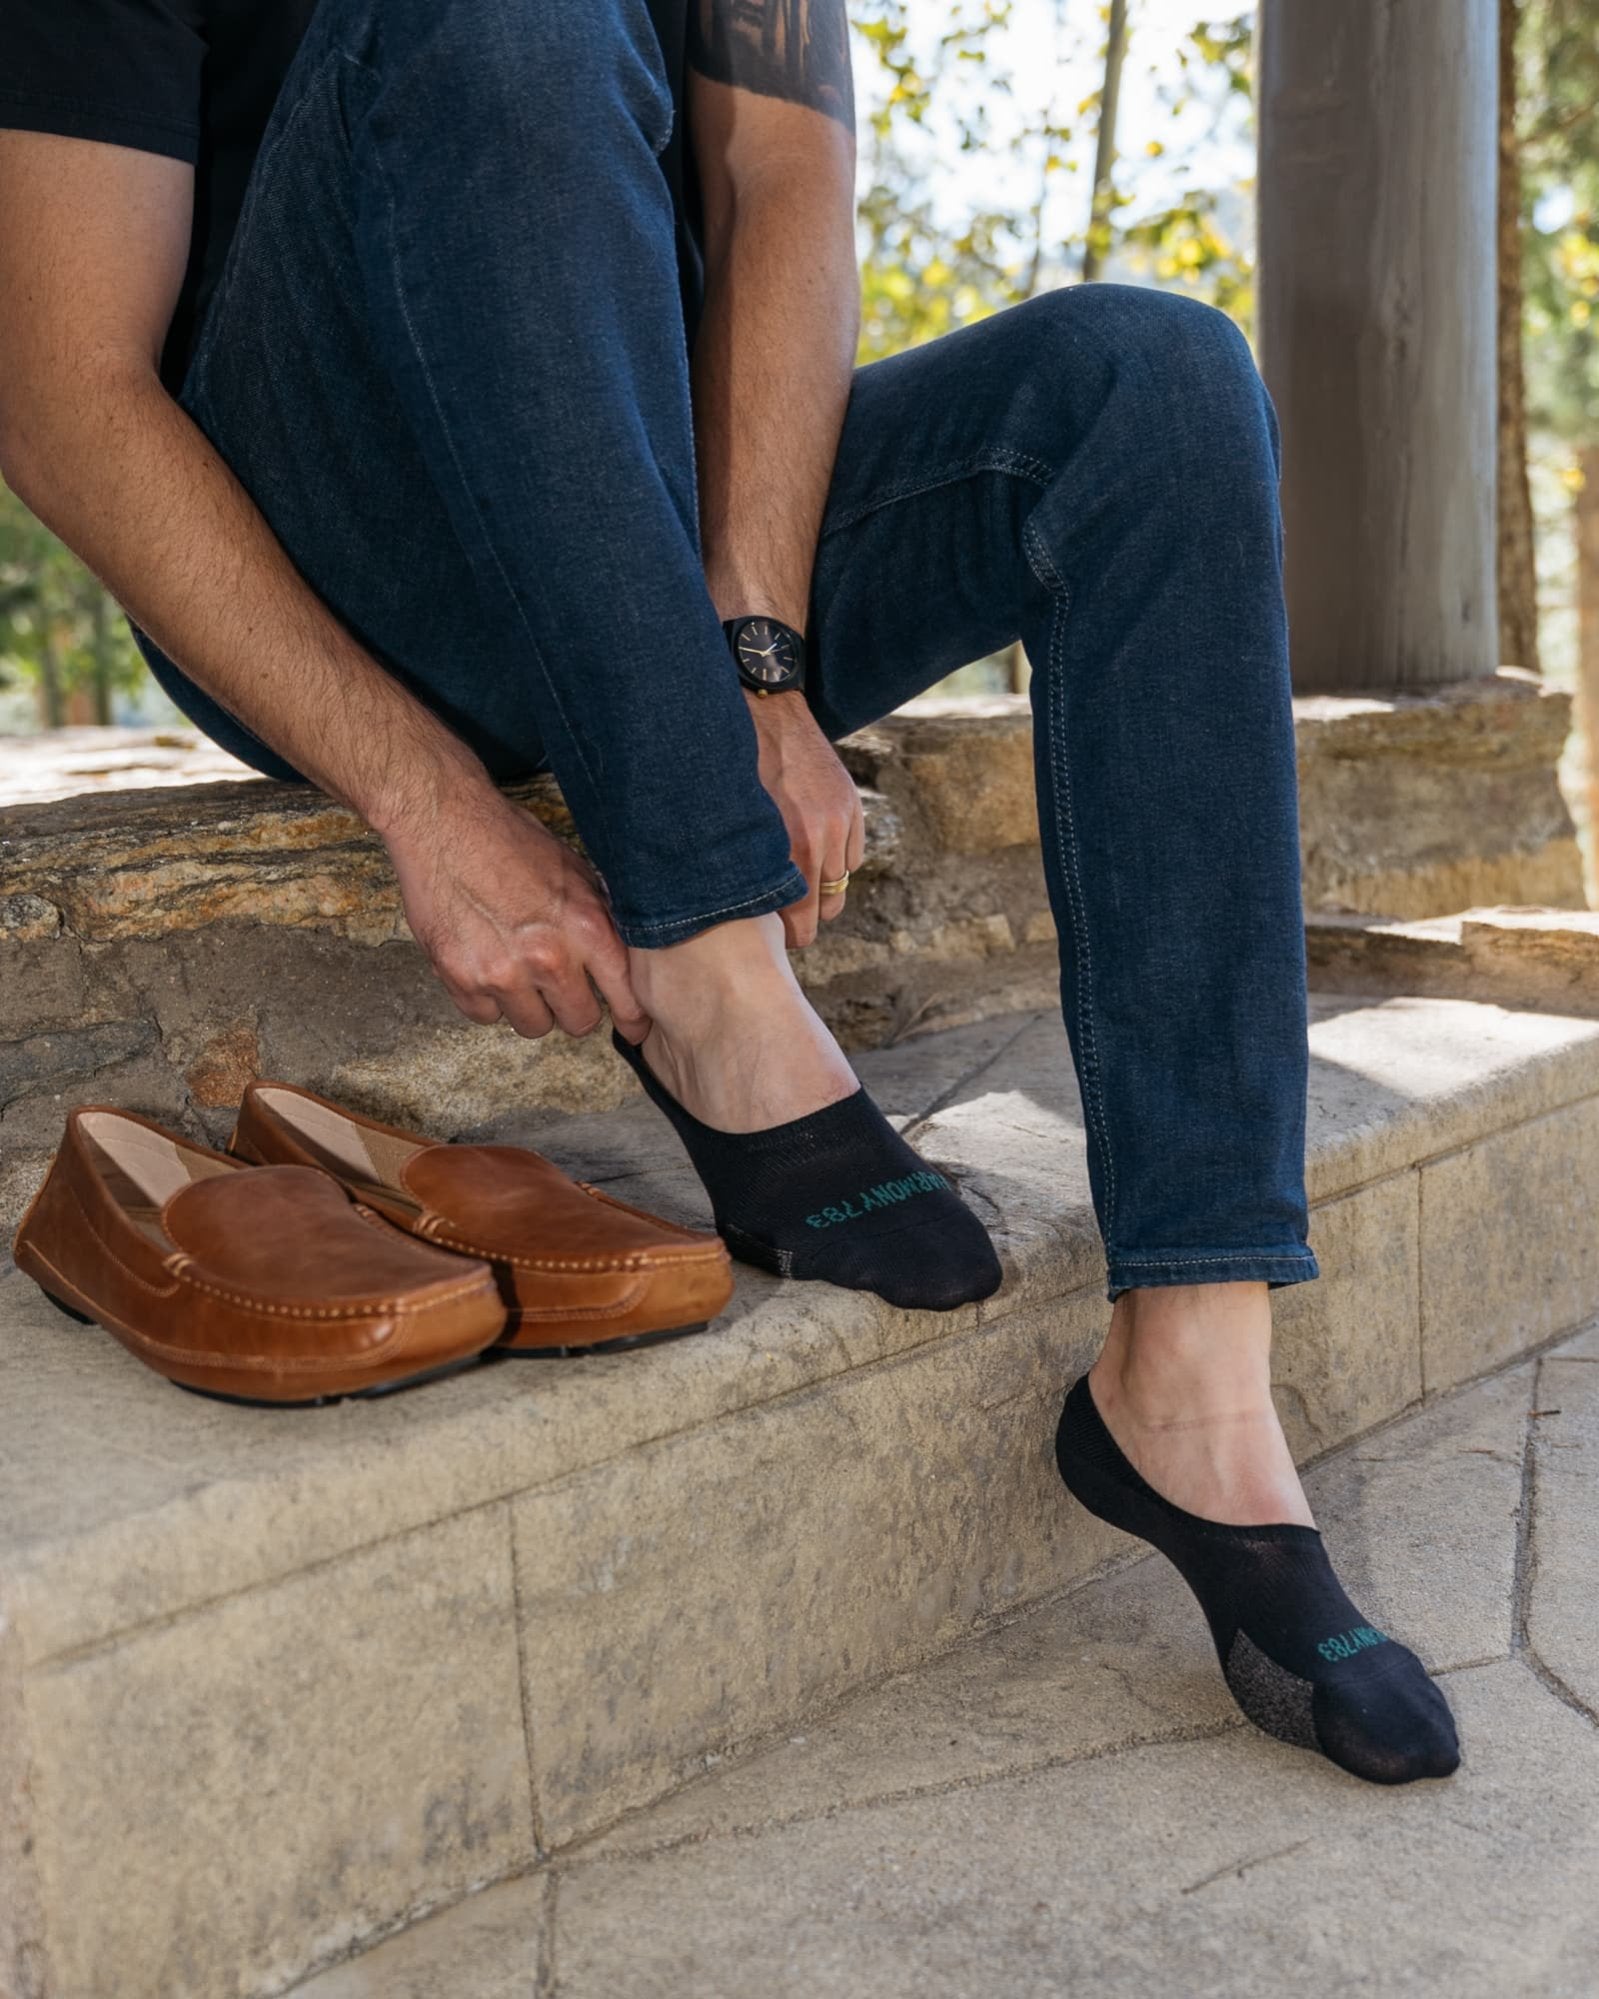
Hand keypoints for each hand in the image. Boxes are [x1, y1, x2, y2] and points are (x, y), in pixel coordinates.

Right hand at [383, 783, 650, 1042]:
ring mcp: (502, 972)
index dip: (631, 1019)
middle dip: (573, 1007)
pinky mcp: (460, 978)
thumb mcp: (573, 870)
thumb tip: (624, 956)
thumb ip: (600, 917)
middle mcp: (548, 957)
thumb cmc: (508, 838)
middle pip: (579, 1022)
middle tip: (561, 987)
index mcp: (585, 927)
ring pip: (532, 1025)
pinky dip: (486, 998)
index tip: (632, 1029)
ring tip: (517, 967)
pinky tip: (484, 962)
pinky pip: (485, 1016)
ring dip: (528, 1005)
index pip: (625, 997)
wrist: (442, 821)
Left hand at [747, 690, 865, 947]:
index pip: (802, 917)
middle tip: (790, 919)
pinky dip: (838, 859)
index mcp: (787, 847)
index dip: (793, 935)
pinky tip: (817, 851)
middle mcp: (819, 837)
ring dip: (823, 887)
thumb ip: (750, 869)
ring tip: (800, 882)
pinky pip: (854, 855)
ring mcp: (840, 820)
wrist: (764, 712)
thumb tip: (747, 911)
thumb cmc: (734, 772)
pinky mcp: (852, 805)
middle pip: (827, 905)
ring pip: (841, 881)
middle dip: (809, 917)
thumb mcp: (733, 826)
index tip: (784, 940)